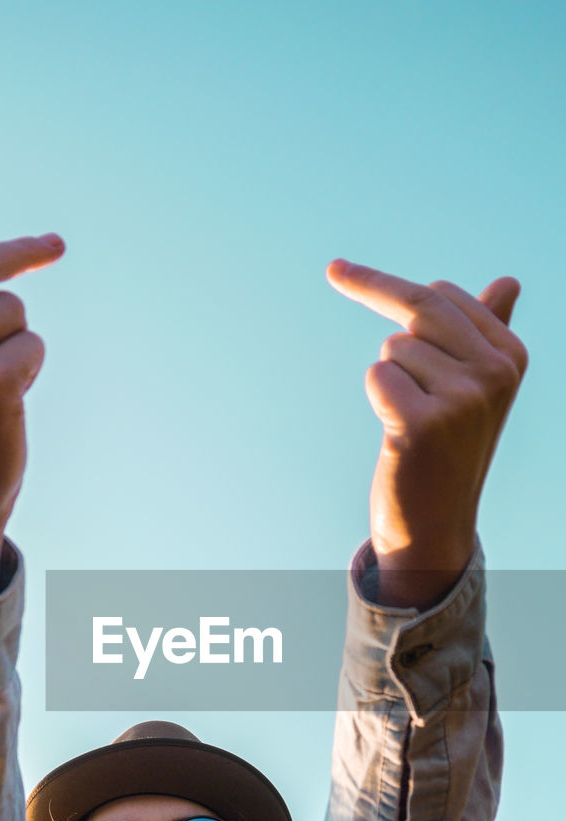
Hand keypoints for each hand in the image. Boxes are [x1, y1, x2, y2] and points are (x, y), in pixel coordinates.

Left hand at [326, 260, 527, 607]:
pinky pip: (378, 376)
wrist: (434, 523)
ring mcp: (464, 398)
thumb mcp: (477, 388)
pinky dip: (378, 399)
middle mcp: (496, 373)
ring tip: (414, 421)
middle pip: (419, 308)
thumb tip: (509, 282)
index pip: (443, 294)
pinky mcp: (426, 422)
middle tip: (336, 277)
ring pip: (394, 349)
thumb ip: (487, 333)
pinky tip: (401, 433)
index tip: (337, 270)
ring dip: (391, 381)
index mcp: (511, 356)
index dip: (384, 285)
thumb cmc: (449, 449)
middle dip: (372, 297)